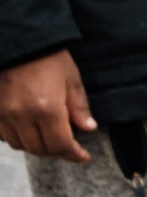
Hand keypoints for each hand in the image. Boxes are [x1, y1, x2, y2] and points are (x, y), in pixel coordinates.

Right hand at [0, 48, 93, 163]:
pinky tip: (28, 130)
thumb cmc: (48, 56)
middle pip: (39, 149)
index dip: (73, 154)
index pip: (60, 145)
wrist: (19, 40)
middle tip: (68, 146)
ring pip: (20, 145)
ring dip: (36, 146)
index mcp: (47, 108)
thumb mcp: (71, 78)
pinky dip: (17, 138)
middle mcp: (22, 115)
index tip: (82, 156)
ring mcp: (4, 114)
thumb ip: (79, 107)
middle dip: (56, 151)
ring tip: (48, 138)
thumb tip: (88, 129)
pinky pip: (4, 136)